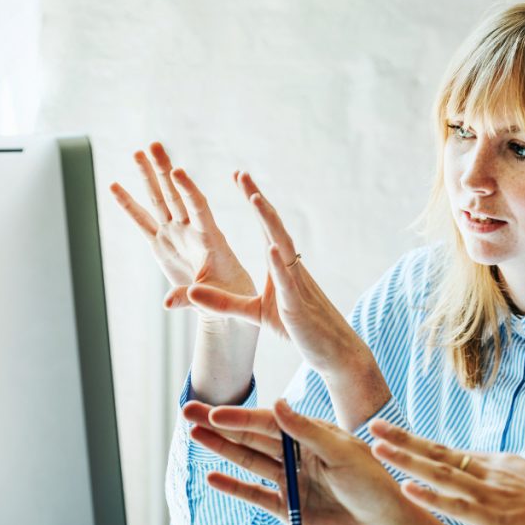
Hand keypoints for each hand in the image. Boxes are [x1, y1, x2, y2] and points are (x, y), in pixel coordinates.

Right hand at [110, 142, 255, 315]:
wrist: (226, 300)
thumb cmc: (229, 296)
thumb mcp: (216, 298)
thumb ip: (191, 298)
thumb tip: (166, 305)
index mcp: (210, 238)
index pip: (198, 208)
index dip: (188, 190)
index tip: (178, 171)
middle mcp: (190, 230)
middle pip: (175, 195)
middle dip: (164, 171)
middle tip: (154, 145)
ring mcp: (174, 234)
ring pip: (159, 201)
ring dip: (148, 177)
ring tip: (137, 152)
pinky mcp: (161, 244)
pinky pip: (141, 221)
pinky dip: (128, 205)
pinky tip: (115, 186)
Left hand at [184, 172, 389, 427]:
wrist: (333, 351)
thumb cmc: (298, 328)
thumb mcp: (254, 313)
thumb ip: (224, 302)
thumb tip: (191, 291)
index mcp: (281, 266)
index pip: (266, 227)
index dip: (254, 201)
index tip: (240, 177)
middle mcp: (290, 267)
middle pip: (273, 226)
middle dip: (258, 199)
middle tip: (241, 173)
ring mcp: (296, 284)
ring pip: (282, 246)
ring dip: (269, 222)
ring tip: (255, 198)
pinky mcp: (297, 305)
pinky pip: (288, 281)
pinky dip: (279, 263)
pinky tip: (272, 247)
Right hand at [184, 399, 473, 524]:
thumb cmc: (374, 484)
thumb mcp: (343, 453)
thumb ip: (307, 431)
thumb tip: (277, 403)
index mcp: (314, 434)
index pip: (270, 422)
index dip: (241, 417)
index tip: (214, 411)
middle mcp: (300, 453)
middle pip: (253, 437)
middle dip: (220, 424)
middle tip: (187, 411)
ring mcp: (293, 480)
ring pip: (250, 461)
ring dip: (221, 448)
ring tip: (193, 435)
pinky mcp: (290, 508)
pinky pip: (256, 495)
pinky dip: (234, 486)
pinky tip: (213, 477)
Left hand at [369, 420, 524, 524]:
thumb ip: (510, 490)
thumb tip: (498, 496)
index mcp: (500, 465)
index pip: (451, 453)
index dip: (420, 444)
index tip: (395, 435)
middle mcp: (492, 472)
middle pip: (438, 452)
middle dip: (403, 440)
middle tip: (373, 425)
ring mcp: (493, 493)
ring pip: (440, 472)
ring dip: (406, 459)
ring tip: (377, 447)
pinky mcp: (496, 518)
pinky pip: (457, 505)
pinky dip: (430, 495)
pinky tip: (407, 487)